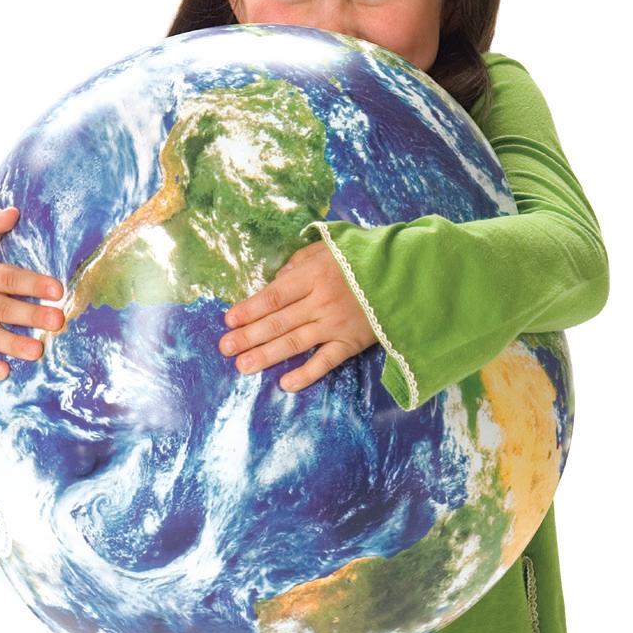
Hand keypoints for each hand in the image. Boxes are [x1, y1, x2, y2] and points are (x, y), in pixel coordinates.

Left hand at [219, 239, 375, 391]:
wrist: (406, 274)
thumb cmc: (363, 258)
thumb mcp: (329, 249)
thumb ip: (299, 264)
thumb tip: (274, 281)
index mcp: (314, 275)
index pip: (274, 296)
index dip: (249, 309)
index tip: (228, 320)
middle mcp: (321, 301)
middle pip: (278, 322)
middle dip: (248, 336)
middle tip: (225, 348)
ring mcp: (336, 325)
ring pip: (294, 342)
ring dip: (266, 355)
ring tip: (243, 366)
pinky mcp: (351, 343)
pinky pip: (325, 362)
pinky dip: (306, 374)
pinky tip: (285, 384)